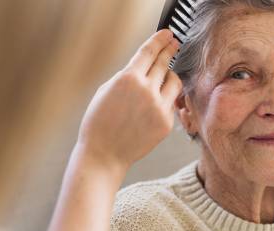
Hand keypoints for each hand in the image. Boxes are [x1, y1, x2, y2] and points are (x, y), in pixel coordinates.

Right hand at [77, 29, 181, 169]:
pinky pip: (171, 103)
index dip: (160, 40)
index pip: (149, 52)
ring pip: (174, 81)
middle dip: (170, 50)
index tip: (167, 34)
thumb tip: (143, 67)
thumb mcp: (106, 90)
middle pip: (164, 63)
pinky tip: (153, 105)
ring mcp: (159, 107)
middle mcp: (146, 90)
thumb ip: (127, 76)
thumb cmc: (100, 124)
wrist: (104, 153)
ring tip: (164, 77)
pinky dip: (164, 100)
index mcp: (128, 79)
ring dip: (169, 76)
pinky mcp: (166, 122)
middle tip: (174, 43)